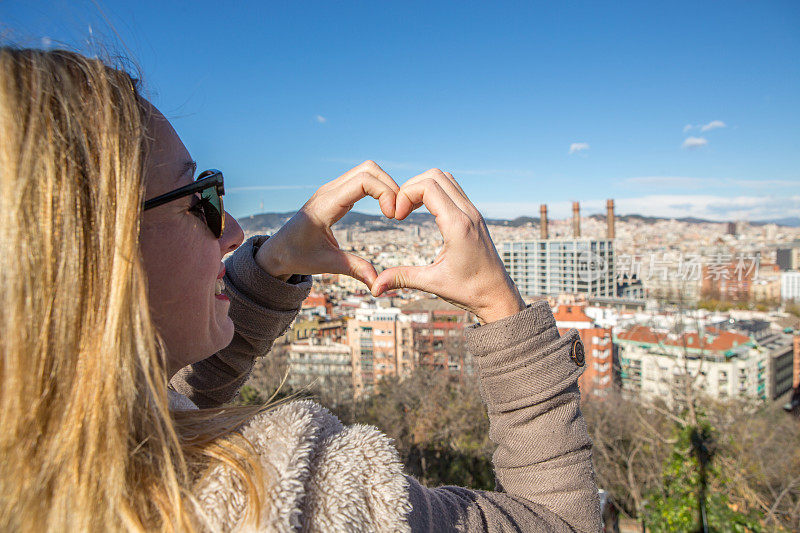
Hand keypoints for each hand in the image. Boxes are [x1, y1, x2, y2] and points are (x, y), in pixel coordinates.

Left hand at [256, 160, 397, 286]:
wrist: (278, 250)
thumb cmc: (298, 256)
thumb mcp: (328, 264)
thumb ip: (355, 270)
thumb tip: (378, 284)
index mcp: (326, 205)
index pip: (363, 181)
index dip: (385, 193)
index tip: (393, 216)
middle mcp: (329, 191)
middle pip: (369, 169)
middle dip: (390, 186)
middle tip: (398, 212)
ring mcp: (331, 189)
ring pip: (366, 170)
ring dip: (385, 185)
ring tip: (393, 210)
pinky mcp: (335, 192)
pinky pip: (361, 179)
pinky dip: (377, 187)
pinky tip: (384, 207)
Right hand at [371, 169, 525, 323]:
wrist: (498, 295)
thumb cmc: (470, 291)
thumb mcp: (433, 283)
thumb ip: (402, 278)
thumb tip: (374, 287)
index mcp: (458, 226)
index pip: (428, 186)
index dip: (405, 195)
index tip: (397, 217)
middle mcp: (468, 213)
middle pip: (435, 175)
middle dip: (411, 187)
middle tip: (401, 211)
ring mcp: (474, 212)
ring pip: (446, 178)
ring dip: (424, 187)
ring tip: (410, 209)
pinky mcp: (474, 216)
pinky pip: (454, 190)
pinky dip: (435, 192)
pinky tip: (425, 212)